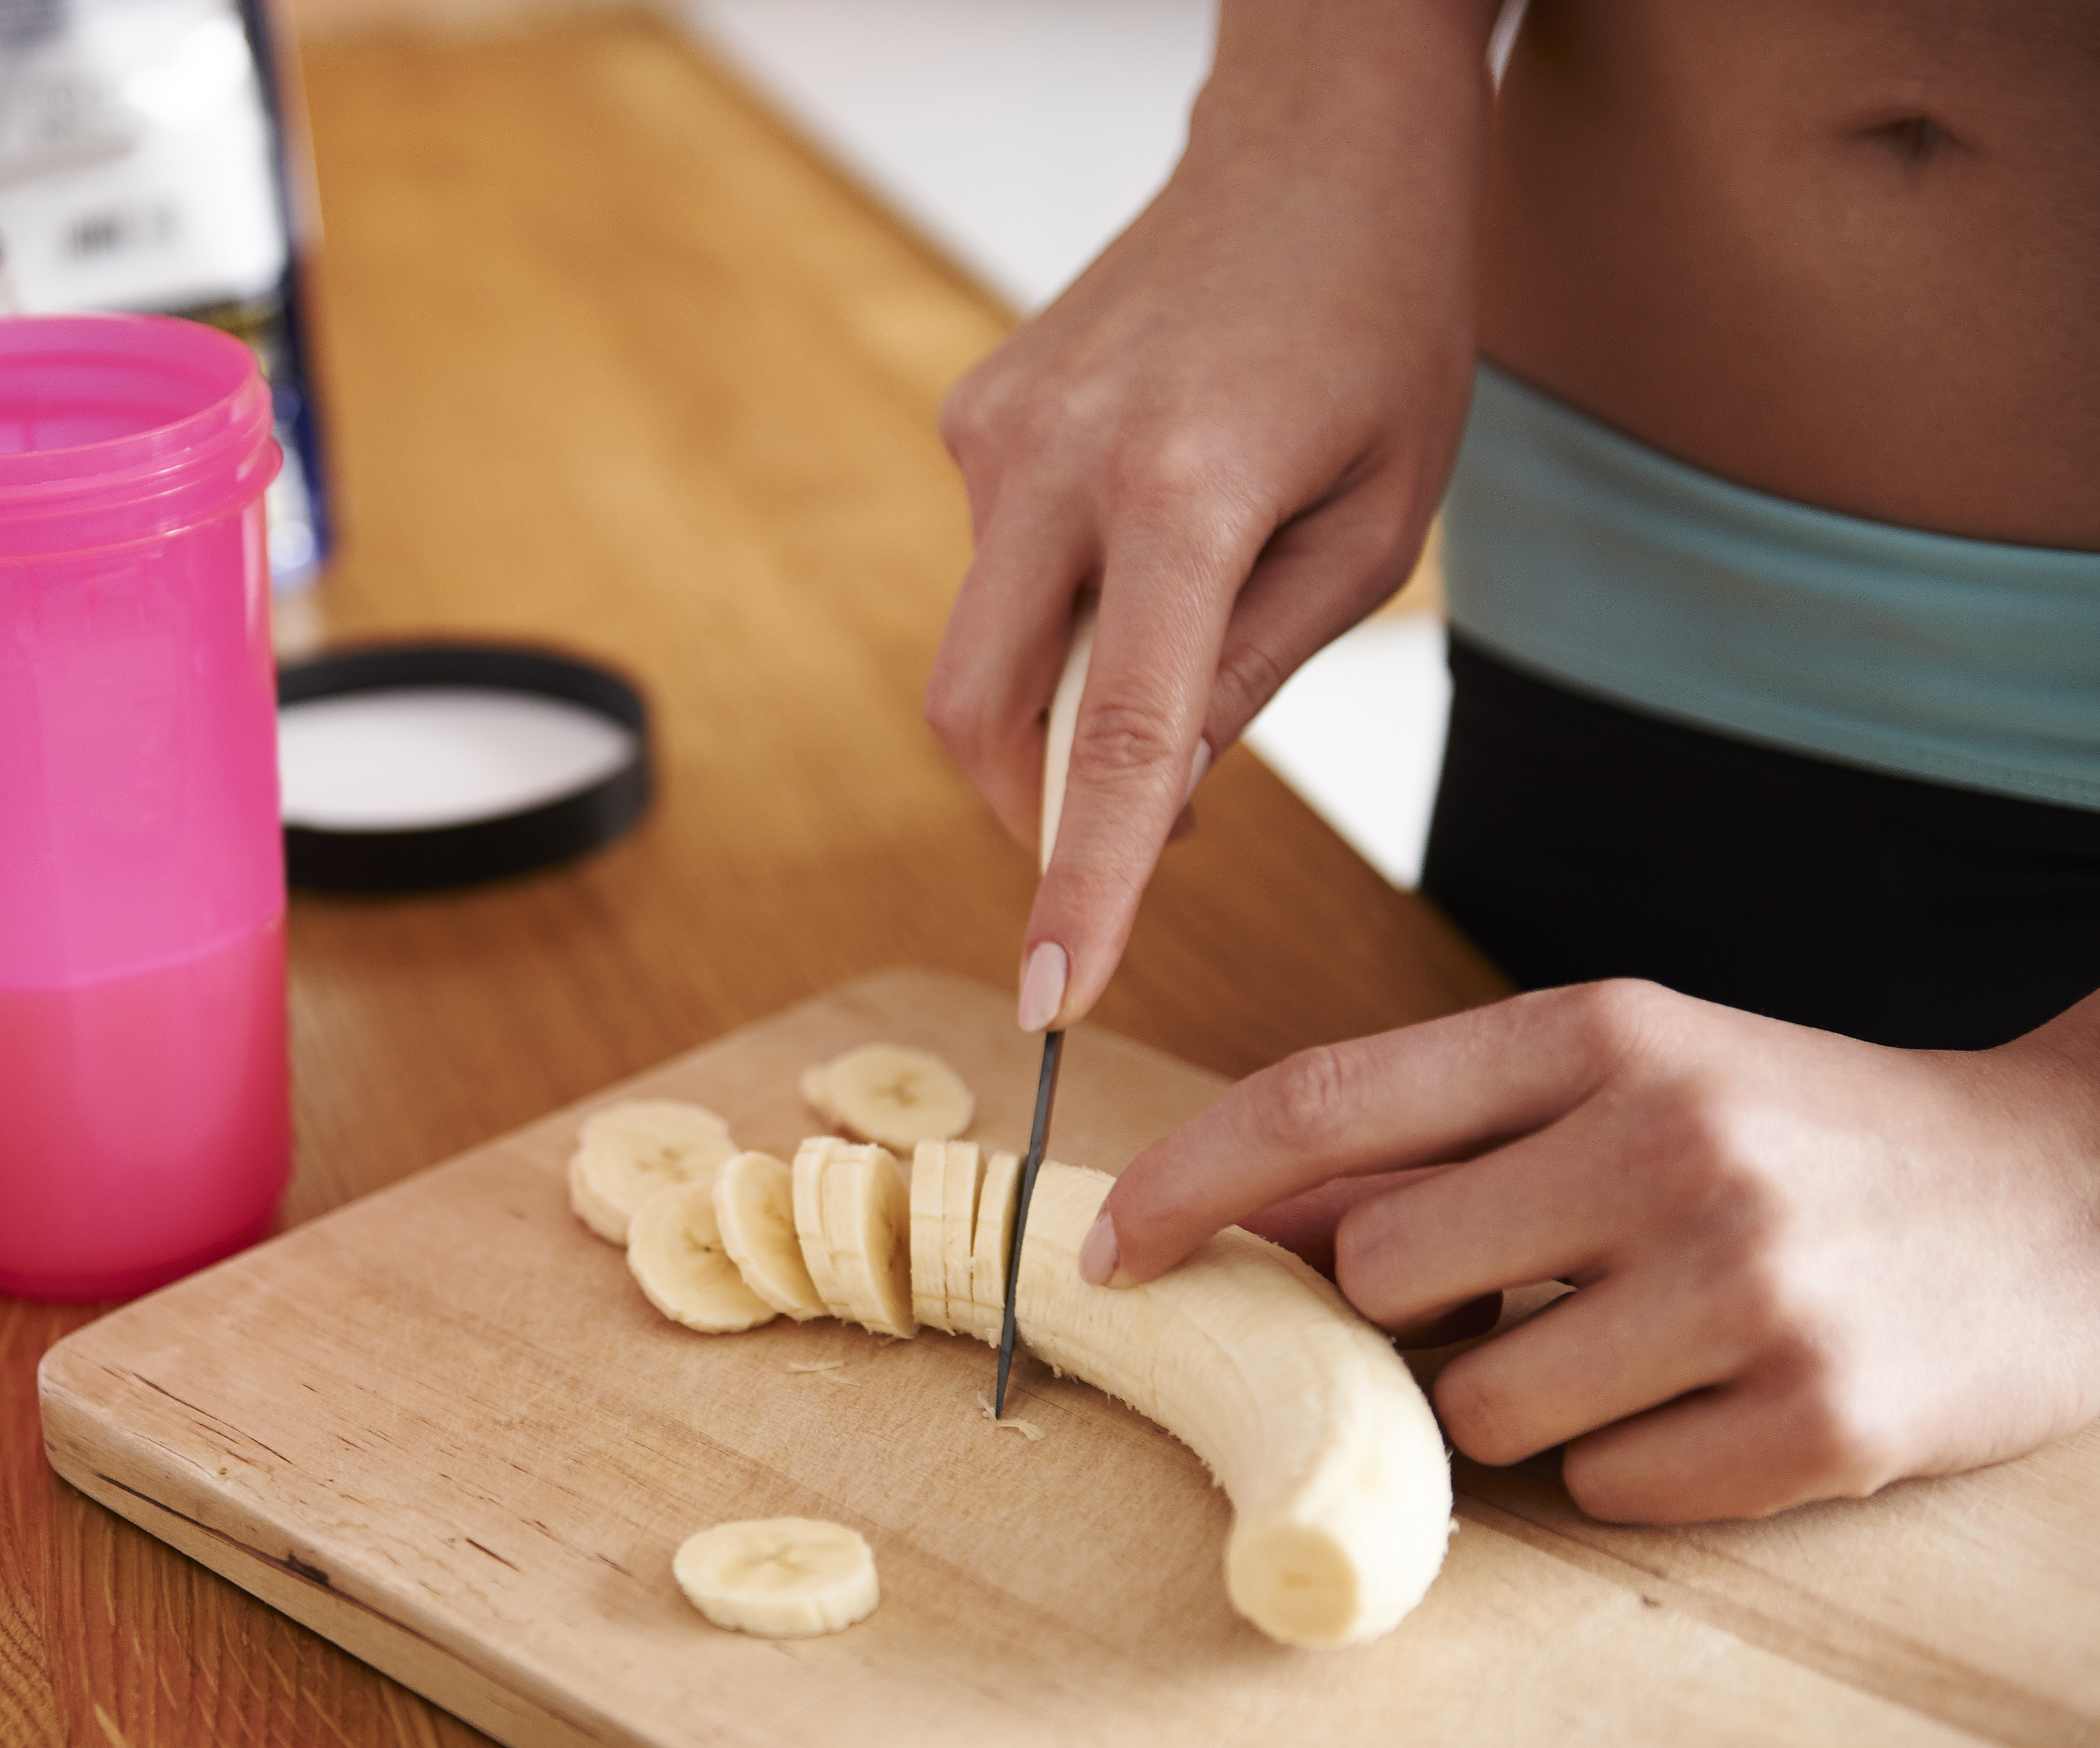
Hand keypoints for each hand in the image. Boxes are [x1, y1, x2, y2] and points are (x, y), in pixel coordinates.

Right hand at [929, 0, 1501, 1032]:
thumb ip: (1257, 670)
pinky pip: (996, 567)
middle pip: (981, 713)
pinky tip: (1144, 527)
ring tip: (1178, 615)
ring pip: (983, 647)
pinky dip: (1061, 601)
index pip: (1119, 741)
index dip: (1082, 887)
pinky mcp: (974, 415)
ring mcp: (996, 432)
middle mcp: (1059, 460)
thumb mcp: (1377, 525)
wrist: (1310, 142)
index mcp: (1186, 491)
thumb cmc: (1378, 325)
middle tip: (1120, 838)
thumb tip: (1161, 800)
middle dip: (1032, 811)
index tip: (1051, 1000)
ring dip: (1062, 692)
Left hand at [1082, 980, 2099, 1522]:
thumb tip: (1245, 1215)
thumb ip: (1434, 1133)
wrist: (2064, 1194)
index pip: (1321, 1103)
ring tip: (1634, 1342)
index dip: (1185, 1186)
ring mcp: (1750, 1288)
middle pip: (1382, 1273)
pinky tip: (1716, 1398)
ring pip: (1483, 1407)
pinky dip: (1631, 1464)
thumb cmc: (1792, 1132)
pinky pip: (1607, 1491)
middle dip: (1404, 1310)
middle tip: (1506, 1289)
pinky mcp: (1822, 1424)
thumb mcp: (1618, 1079)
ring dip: (1518, 1399)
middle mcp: (1668, 1145)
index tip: (1105, 1254)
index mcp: (1600, 1035)